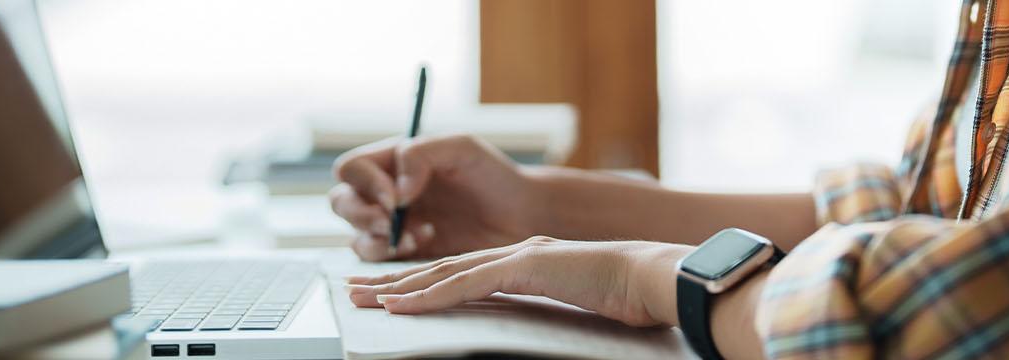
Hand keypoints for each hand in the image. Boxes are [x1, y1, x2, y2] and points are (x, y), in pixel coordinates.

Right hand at [330, 134, 539, 260]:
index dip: (365, 183)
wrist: (520, 215)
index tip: (394, 196)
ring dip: (377, 239)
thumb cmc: (493, 175)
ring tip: (418, 236)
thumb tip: (395, 189)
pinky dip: (391, 256)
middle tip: (390, 222)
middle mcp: (385, 193)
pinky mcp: (405, 254)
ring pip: (355, 236)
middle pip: (342, 203)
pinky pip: (377, 260)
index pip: (352, 168)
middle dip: (361, 215)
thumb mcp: (462, 148)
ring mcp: (392, 226)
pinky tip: (423, 244)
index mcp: (392, 161)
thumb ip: (422, 154)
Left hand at [344, 236, 693, 326]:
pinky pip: (464, 284)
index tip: (389, 293)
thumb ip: (545, 308)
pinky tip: (400, 304)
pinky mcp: (522, 267)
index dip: (422, 283)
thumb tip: (527, 329)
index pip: (462, 273)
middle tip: (354, 290)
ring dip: (398, 287)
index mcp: (526, 261)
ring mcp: (517, 256)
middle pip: (441, 268)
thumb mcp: (574, 305)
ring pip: (443, 272)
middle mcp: (514, 253)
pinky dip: (428, 296)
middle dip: (394, 280)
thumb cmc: (627, 297)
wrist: (654, 278)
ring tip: (362, 298)